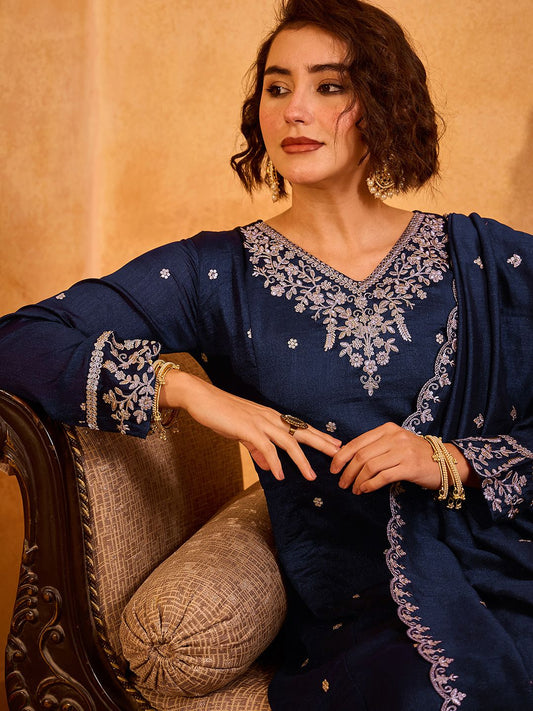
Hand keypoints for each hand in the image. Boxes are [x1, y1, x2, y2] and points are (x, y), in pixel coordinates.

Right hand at [160, 371, 340, 481]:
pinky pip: (266, 447)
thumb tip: (271, 467)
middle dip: (322, 444)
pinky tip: (280, 475)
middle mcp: (270, 417)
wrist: (201, 398)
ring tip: (311, 476)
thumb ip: (258, 450)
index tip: (335, 444)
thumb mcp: (243, 434)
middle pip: (302, 432)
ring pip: (288, 441)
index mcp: (271, 417)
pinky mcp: (247, 428)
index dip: (319, 436)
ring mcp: (260, 421)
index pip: (300, 427)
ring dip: (301, 461)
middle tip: (340, 454)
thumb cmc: (221, 413)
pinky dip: (275, 462)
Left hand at [329, 422, 470, 493]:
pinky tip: (365, 490)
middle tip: (342, 483)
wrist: (445, 461)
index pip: (357, 442)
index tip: (333, 469)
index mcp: (387, 429)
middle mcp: (394, 437)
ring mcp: (402, 451)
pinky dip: (370, 485)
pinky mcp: (409, 467)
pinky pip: (382, 477)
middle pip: (361, 455)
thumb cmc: (415, 454)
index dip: (341, 456)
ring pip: (369, 467)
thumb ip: (374, 447)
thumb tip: (346, 457)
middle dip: (347, 471)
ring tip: (354, 489)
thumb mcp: (394, 444)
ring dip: (357, 480)